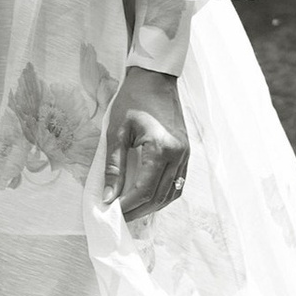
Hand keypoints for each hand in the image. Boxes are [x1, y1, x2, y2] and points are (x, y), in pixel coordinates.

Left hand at [108, 64, 189, 223]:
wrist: (155, 79)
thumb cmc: (132, 101)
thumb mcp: (116, 132)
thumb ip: (113, 167)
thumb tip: (108, 197)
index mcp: (161, 148)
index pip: (144, 190)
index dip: (127, 206)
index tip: (110, 213)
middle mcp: (178, 155)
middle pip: (159, 197)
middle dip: (138, 211)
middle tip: (117, 217)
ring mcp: (186, 154)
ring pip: (171, 194)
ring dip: (151, 206)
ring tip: (131, 210)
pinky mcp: (187, 153)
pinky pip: (177, 183)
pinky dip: (163, 195)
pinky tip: (148, 197)